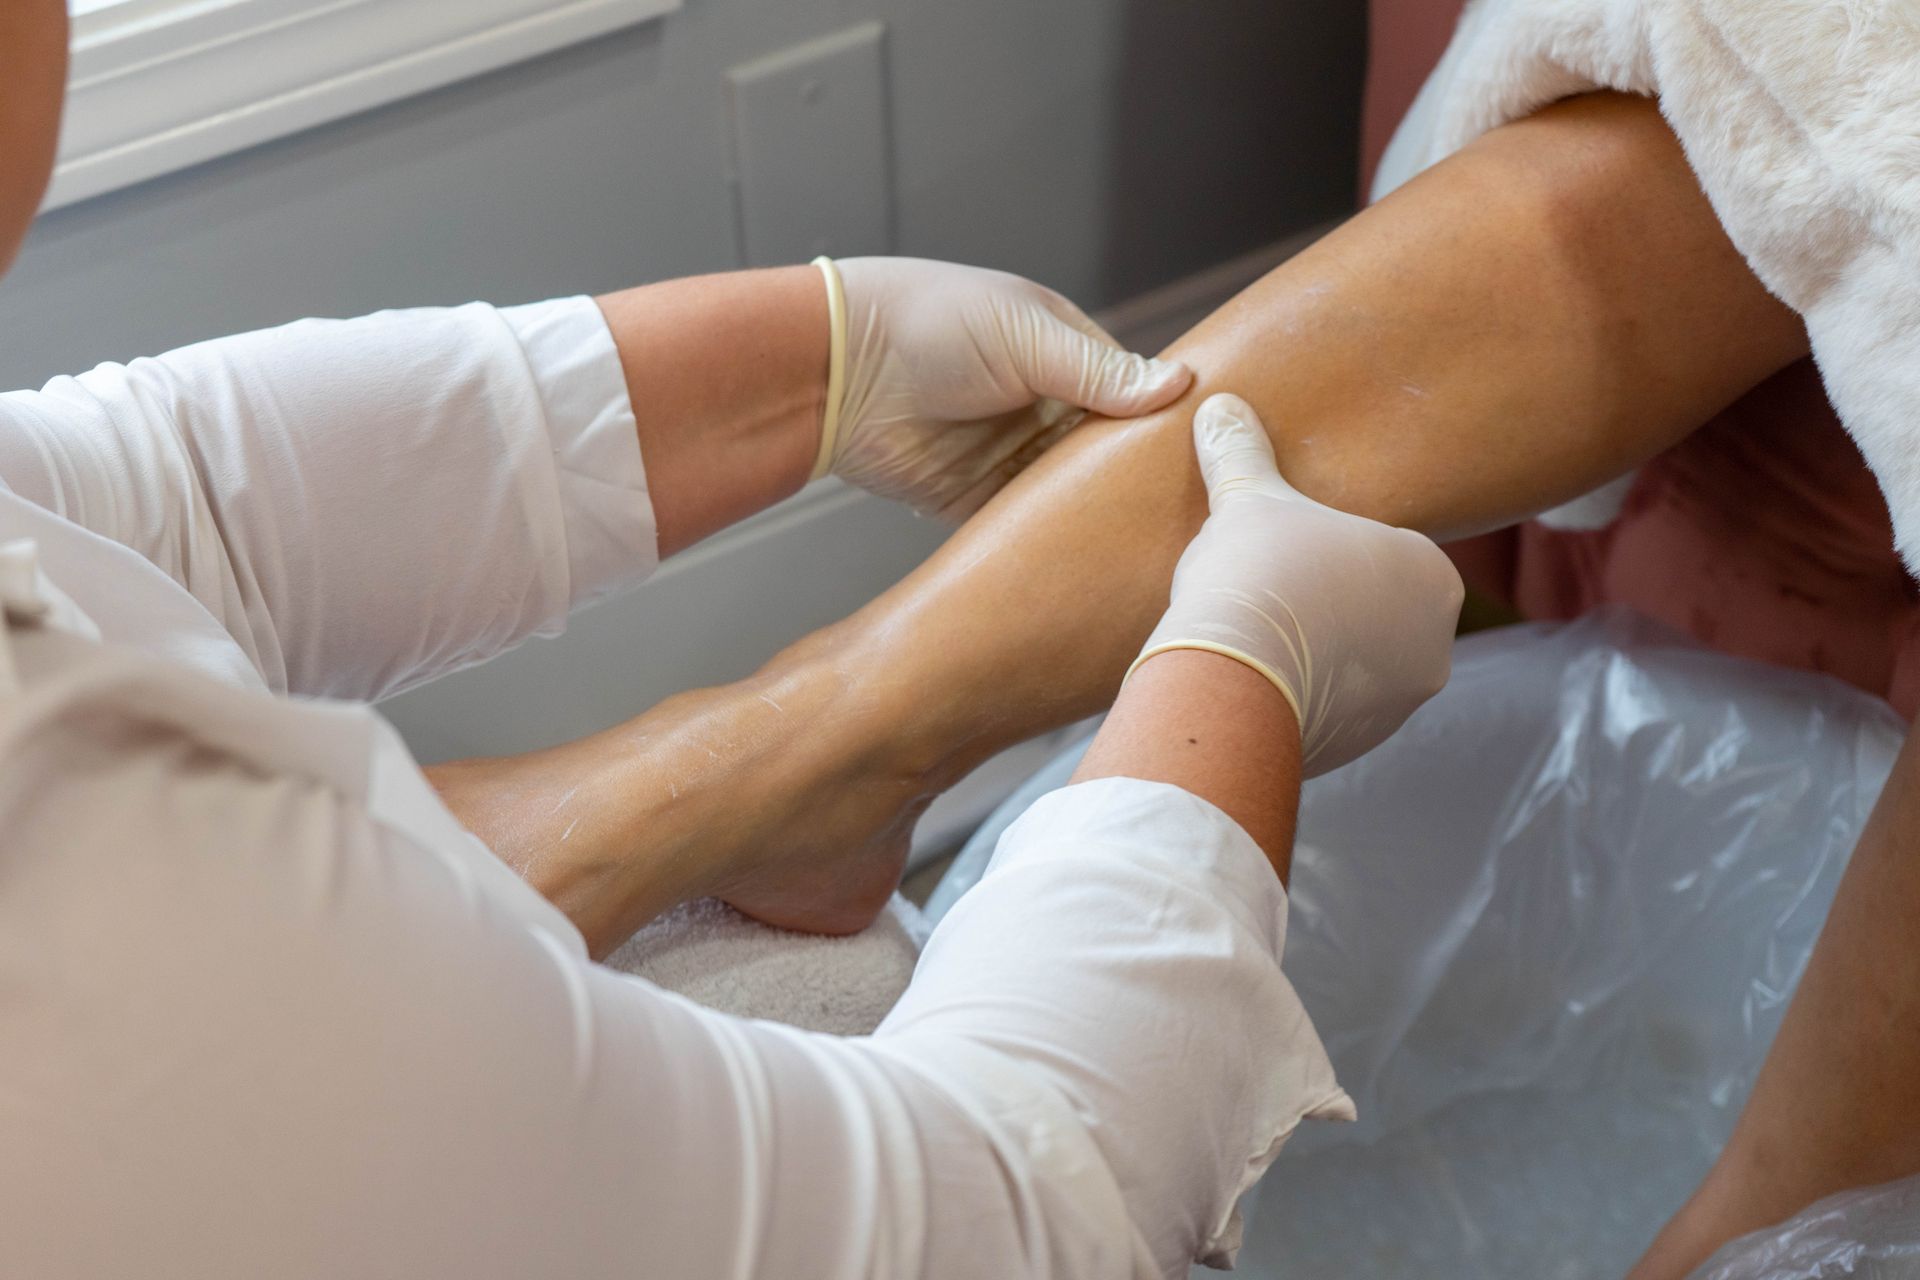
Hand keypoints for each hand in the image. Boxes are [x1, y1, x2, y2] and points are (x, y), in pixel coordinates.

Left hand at [818, 257, 1191, 517]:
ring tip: (1150, 551)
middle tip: (1189, 516)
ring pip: (1069, 496)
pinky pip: (1021, 527)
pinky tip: (1085, 564)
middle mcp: (1041, 407)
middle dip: (1135, 480)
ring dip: (1094, 517)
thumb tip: (1178, 387)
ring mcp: (1010, 456)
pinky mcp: (975, 500)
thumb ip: (1097, 372)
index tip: (1208, 458)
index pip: (1132, 397)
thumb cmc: (929, 324)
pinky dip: (1045, 542)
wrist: (835, 369)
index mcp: (1061, 355)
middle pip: (1106, 455)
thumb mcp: (1025, 336)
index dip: (1164, 426)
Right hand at [1132, 394, 1463, 774]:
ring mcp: (1398, 705)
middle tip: (1272, 588)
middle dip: (1332, 604)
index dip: (1334, 549)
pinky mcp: (1354, 748)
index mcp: (1433, 575)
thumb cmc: (1259, 574)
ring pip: (1356, 666)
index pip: (1388, 552)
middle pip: (1376, 611)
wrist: (1231, 679)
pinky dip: (1298, 695)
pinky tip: (1254, 676)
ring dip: (1317, 653)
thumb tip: (1220, 404)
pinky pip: (1329, 712)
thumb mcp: (1248, 499)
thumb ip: (1241, 451)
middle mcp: (1434, 645)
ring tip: (1258, 634)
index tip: (1293, 550)